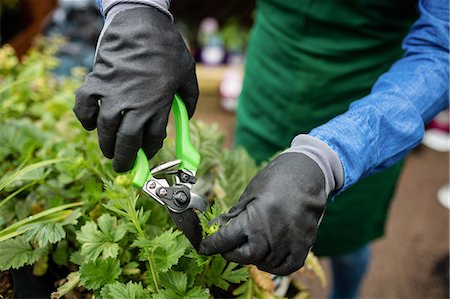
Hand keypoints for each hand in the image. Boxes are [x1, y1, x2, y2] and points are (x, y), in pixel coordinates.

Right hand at [74, 6, 197, 171]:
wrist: (142, 24)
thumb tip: (188, 116)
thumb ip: (190, 99)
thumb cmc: (168, 49)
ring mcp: (112, 94)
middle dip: (124, 160)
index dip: (150, 151)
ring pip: (105, 130)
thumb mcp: (188, 74)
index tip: (147, 155)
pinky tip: (89, 125)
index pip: (152, 140)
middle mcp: (134, 105)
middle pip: (126, 142)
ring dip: (105, 144)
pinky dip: (84, 118)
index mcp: (158, 106)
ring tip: (109, 151)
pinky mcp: (96, 82)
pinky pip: (84, 106)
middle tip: (122, 166)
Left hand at [199, 153, 326, 274]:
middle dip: (231, 253)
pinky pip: (287, 267)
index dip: (211, 245)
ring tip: (249, 246)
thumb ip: (234, 215)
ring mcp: (289, 242)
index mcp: (254, 219)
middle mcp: (271, 234)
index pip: (225, 240)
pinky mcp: (304, 245)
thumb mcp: (249, 193)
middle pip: (244, 256)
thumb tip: (217, 227)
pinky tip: (268, 257)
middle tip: (228, 246)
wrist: (307, 173)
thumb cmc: (275, 179)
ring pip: (265, 263)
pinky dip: (275, 266)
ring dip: (253, 258)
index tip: (204, 247)